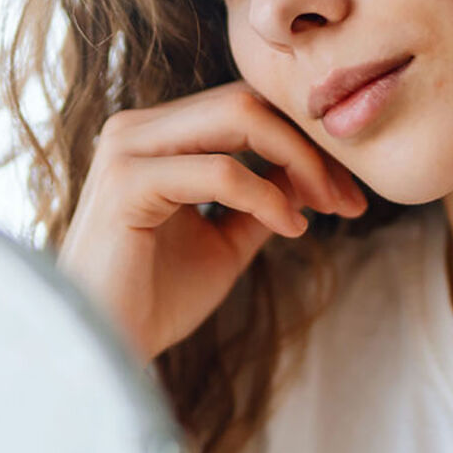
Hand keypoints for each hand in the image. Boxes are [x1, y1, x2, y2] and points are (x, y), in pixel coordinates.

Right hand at [57, 81, 368, 365]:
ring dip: (298, 162)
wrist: (104, 350)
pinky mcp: (126, 182)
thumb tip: (311, 170)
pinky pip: (219, 171)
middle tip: (349, 198)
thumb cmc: (155, 300)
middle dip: (309, 145)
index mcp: (155, 136)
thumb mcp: (226, 240)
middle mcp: (136, 128)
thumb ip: (263, 197)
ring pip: (238, 118)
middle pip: (247, 102)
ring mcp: (127, 148)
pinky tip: (291, 227)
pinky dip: (266, 195)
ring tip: (328, 208)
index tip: (348, 192)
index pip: (243, 108)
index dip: (303, 140)